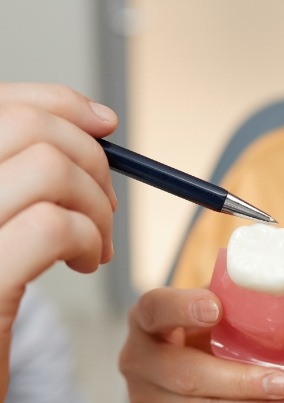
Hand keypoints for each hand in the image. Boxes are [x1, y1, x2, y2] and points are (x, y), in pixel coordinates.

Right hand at [0, 83, 117, 402]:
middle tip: (104, 207)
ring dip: (96, 207)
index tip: (105, 125)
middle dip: (90, 160)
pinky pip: (54, 225)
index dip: (59, 104)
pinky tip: (85, 264)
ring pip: (49, 169)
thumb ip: (24, 175)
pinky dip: (88, 239)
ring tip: (95, 246)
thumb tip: (94, 122)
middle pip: (26, 128)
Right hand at [120, 287, 283, 402]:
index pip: (155, 309)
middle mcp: (139, 361)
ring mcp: (152, 399)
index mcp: (146, 320)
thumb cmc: (193, 332)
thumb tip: (282, 282)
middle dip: (240, 380)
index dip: (182, 308)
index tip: (216, 307)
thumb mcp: (199, 311)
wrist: (165, 385)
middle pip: (187, 375)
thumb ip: (226, 298)